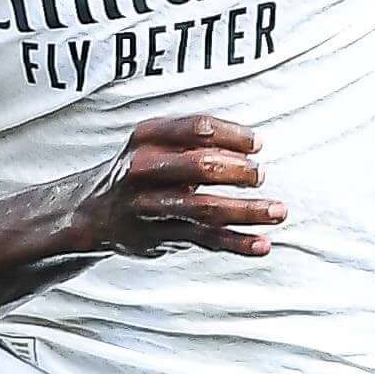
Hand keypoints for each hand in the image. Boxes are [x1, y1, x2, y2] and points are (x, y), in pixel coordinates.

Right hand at [75, 115, 285, 256]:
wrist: (95, 212)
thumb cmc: (141, 170)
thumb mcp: (156, 142)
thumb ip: (195, 140)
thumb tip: (252, 145)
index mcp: (147, 137)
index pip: (198, 128)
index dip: (234, 135)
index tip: (257, 144)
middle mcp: (144, 170)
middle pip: (200, 166)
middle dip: (238, 171)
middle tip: (260, 176)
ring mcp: (152, 206)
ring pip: (205, 208)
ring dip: (247, 211)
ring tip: (279, 211)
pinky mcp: (162, 236)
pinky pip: (205, 239)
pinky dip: (237, 243)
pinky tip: (263, 245)